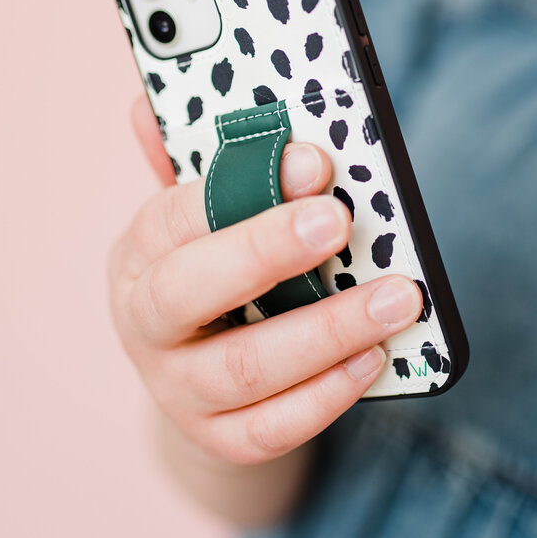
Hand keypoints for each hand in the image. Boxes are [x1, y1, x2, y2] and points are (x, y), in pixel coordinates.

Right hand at [107, 95, 422, 468]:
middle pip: (188, 291)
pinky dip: (327, 395)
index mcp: (139, 252)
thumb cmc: (212, 270)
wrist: (197, 378)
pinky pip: (271, 429)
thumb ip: (198, 163)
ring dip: (327, 331)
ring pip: (245, 367)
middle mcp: (144, 323)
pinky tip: (375, 358)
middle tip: (342, 222)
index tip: (313, 161)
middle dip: (267, 251)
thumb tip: (154, 99)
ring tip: (397, 298)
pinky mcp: (217, 439)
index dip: (242, 185)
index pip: (174, 214)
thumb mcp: (200, 217)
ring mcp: (176, 389)